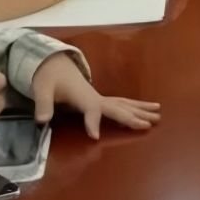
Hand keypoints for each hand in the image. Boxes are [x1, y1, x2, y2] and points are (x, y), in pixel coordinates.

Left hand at [29, 52, 161, 139]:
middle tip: (150, 123)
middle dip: (133, 116)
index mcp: (82, 97)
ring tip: (158, 114)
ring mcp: (100, 97)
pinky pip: (121, 103)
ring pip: (124, 104)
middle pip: (117, 108)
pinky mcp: (99, 98)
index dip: (93, 122)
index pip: (91, 110)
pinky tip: (143, 111)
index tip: (94, 136)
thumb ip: (42, 104)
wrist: (53, 63)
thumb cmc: (48, 77)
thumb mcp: (41, 89)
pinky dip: (134, 106)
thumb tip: (42, 121)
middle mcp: (95, 97)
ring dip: (141, 109)